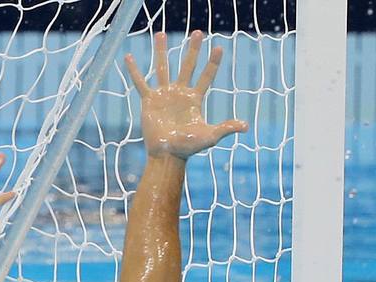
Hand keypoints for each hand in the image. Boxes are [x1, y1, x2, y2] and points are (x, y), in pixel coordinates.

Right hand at [126, 31, 246, 158]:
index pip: (206, 76)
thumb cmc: (187, 147)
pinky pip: (140, 82)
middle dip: (193, 50)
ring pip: (162, 68)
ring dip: (161, 51)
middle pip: (187, 65)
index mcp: (194, 99)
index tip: (219, 48)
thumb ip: (226, 128)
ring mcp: (163, 95)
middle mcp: (179, 93)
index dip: (212, 63)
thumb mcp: (210, 136)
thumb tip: (246, 126)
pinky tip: (129, 57)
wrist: (166, 154)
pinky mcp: (149, 101)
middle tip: (197, 32)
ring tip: (160, 34)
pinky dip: (134, 71)